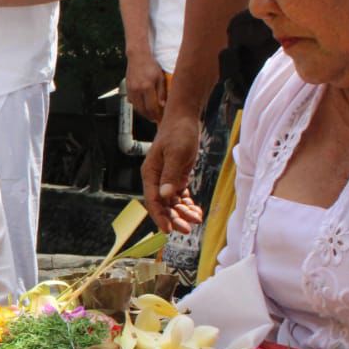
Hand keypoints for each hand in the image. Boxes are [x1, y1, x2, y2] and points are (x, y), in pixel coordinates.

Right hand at [126, 52, 168, 122]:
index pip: (151, 107)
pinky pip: (132, 102)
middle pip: (142, 110)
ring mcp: (131, 90)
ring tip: (149, 115)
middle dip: (149, 117)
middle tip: (155, 119)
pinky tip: (143, 106)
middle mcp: (137, 90)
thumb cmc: (151, 65)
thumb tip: (163, 105)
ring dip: (143, 113)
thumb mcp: (160, 77)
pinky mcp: (127, 88)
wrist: (138, 57)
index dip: (156, 115)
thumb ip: (162, 92)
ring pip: (136, 107)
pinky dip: (137, 106)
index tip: (160, 119)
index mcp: (147, 87)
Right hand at [142, 111, 203, 232]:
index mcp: (150, 173)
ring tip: (197, 219)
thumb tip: (165, 195)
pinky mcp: (176, 177)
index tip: (168, 230)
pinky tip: (197, 211)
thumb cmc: (178, 132)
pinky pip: (180, 196)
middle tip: (188, 229)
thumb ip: (171, 175)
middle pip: (163, 205)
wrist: (184, 118)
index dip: (160, 216)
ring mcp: (166, 178)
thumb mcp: (177, 153)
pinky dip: (188, 204)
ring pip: (172, 202)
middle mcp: (156, 178)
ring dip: (183, 213)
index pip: (153, 200)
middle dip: (174, 218)